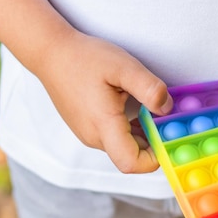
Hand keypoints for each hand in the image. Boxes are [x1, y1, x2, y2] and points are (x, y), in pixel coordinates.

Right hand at [35, 30, 172, 173]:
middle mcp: (94, 137)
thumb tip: (167, 109)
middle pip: (131, 156)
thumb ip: (149, 88)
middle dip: (153, 142)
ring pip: (124, 147)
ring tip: (149, 107)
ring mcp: (89, 135)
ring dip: (142, 134)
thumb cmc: (85, 58)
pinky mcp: (87, 129)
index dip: (154, 157)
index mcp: (103, 126)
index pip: (131, 163)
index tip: (167, 135)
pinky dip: (130, 129)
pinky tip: (134, 106)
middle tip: (165, 117)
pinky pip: (114, 138)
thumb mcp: (124, 66)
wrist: (50, 53)